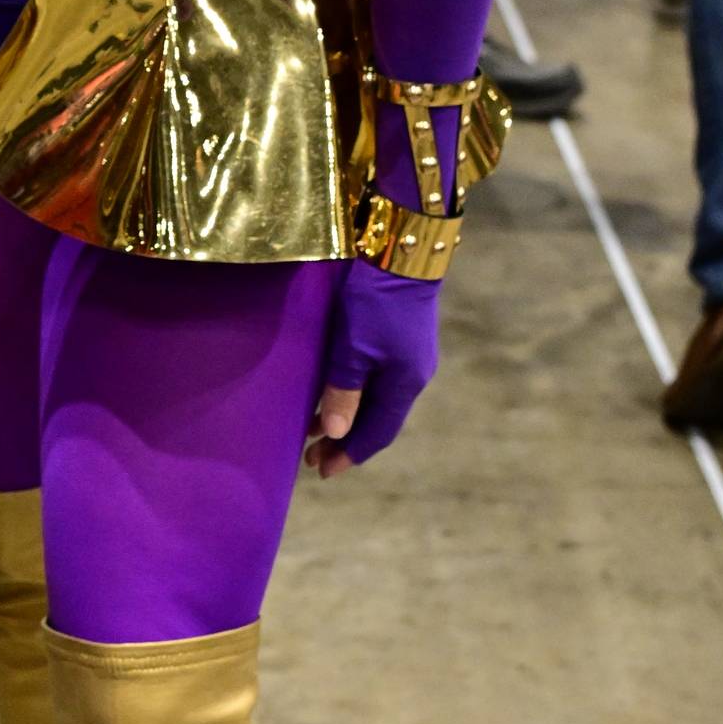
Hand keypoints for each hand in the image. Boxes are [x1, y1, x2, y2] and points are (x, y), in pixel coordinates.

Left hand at [305, 260, 440, 475]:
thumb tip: (336, 434)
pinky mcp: (399, 337)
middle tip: (311, 458)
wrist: (400, 252)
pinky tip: (332, 391)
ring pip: (374, 399)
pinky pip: (375, 379)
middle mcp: (411, 375)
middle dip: (344, 440)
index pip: (378, 433)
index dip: (350, 454)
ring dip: (345, 416)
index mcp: (404, 385)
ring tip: (312, 429)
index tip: (323, 471)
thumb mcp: (353, 350)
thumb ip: (344, 392)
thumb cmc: (373, 303)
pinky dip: (353, 393)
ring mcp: (407, 355)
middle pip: (377, 419)